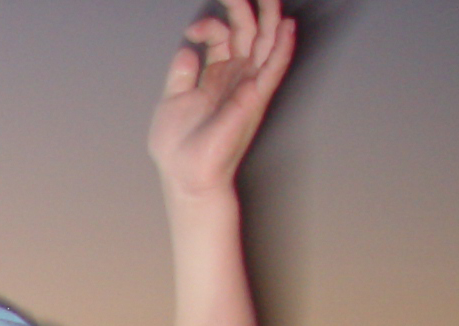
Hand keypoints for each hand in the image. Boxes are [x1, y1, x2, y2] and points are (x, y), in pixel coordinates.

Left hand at [149, 0, 295, 201]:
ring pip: (265, 43)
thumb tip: (188, 47)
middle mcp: (235, 76)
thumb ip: (181, 73)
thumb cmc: (178, 147)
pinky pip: (274, 68)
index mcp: (215, 74)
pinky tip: (286, 26)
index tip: (193, 32)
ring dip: (270, 17)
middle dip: (245, 6)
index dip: (209, 25)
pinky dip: (282, 47)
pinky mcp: (255, 98)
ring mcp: (247, 85)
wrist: (187, 176)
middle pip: (247, 31)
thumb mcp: (171, 101)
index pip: (221, 35)